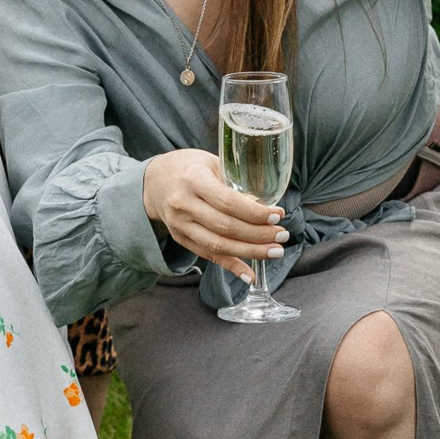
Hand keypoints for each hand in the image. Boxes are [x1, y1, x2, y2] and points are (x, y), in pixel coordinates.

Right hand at [142, 148, 285, 279]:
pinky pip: (208, 256)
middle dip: (259, 235)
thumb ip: (235, 183)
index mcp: (193, 180)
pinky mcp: (181, 239)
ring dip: (250, 252)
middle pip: (226, 227)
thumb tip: (263, 206)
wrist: (156, 181)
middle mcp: (183, 204)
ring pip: (218, 245)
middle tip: (283, 235)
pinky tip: (249, 275)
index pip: (228, 202)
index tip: (278, 215)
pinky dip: (231, 266)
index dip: (255, 213)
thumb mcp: (212, 163)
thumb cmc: (190, 167)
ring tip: (275, 251)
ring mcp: (180, 225)